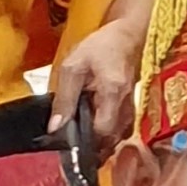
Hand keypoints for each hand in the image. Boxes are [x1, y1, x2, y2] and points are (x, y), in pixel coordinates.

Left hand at [48, 12, 146, 157]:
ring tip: (80, 136)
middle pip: (110, 142)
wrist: (125, 38)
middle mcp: (127, 107)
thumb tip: (55, 128)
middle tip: (70, 141)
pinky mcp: (130, 113)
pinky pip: (118, 134)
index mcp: (113, 93)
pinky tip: (92, 129)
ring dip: (98, 144)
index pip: (101, 131)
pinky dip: (105, 137)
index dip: (84, 140)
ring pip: (115, 141)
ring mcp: (131, 112)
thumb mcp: (73, 67)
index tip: (67, 138)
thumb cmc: (100, 47)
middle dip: (90, 147)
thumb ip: (64, 99)